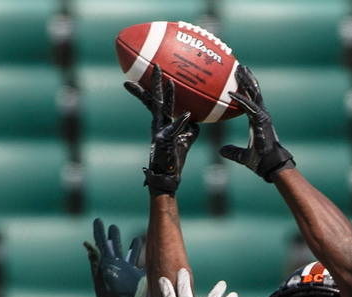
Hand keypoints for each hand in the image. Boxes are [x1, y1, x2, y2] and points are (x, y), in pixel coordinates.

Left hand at [83, 218, 146, 296]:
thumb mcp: (100, 275)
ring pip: (131, 254)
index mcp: (106, 263)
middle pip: (115, 246)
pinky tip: (150, 258)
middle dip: (114, 236)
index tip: (98, 220)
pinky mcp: (138, 278)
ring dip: (134, 246)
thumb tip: (87, 243)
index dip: (99, 231)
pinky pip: (142, 265)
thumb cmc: (107, 296)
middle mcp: (117, 265)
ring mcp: (128, 272)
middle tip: (113, 227)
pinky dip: (145, 260)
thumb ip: (95, 259)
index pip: (102, 242)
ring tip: (136, 239)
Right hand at [125, 65, 199, 195]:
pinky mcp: (164, 142)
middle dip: (155, 81)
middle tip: (155, 64)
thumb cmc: (175, 158)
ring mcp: (159, 132)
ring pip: (161, 109)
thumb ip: (190, 126)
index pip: (158, 99)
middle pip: (156, 98)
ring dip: (166, 94)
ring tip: (168, 79)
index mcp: (162, 121)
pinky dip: (180, 122)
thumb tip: (196, 117)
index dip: (158, 84)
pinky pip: (174, 129)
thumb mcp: (186, 138)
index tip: (156, 68)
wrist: (167, 177)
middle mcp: (158, 124)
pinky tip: (188, 114)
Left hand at [219, 65, 295, 181]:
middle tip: (239, 66)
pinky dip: (241, 99)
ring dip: (247, 81)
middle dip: (247, 78)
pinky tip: (231, 92)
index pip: (252, 99)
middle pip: (254, 92)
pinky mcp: (262, 121)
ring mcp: (263, 116)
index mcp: (258, 120)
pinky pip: (249, 107)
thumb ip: (232, 151)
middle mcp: (261, 115)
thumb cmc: (260, 161)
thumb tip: (221, 151)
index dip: (246, 88)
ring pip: (254, 94)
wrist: (271, 166)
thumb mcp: (242, 156)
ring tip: (240, 68)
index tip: (240, 78)